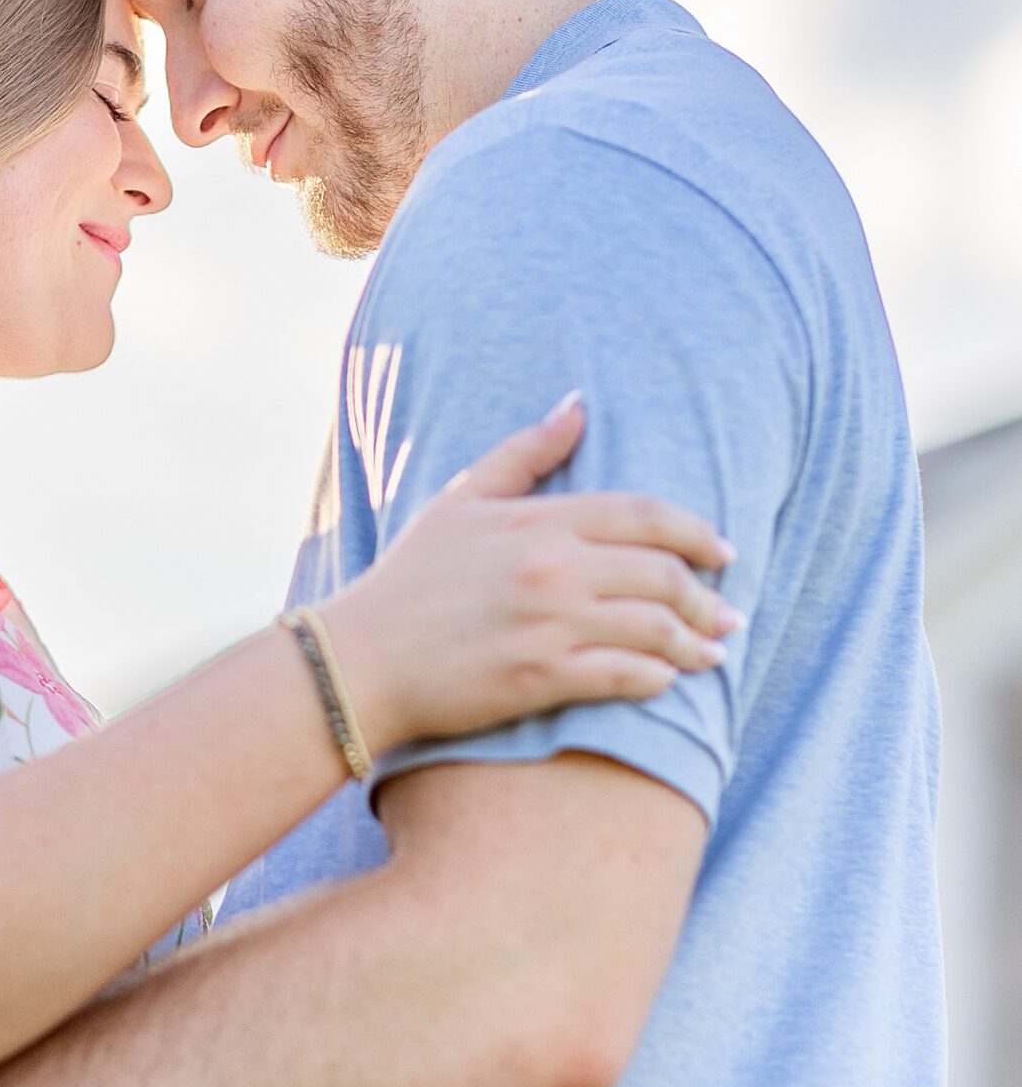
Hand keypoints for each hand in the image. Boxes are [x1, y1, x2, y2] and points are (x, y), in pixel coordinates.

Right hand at [324, 394, 738, 748]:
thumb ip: (524, 452)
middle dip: (708, 598)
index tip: (723, 552)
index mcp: (538, 520)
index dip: (696, 532)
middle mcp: (551, 569)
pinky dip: (658, 679)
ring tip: (712, 654)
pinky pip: (625, 677)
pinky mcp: (540, 679)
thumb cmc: (409, 580)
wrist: (360, 660)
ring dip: (695, 644)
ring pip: (654, 629)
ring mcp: (548, 625)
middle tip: (726, 616)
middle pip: (663, 574)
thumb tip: (578, 405)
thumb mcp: (460, 501)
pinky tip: (668, 681)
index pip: (643, 514)